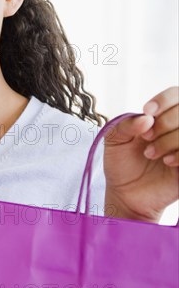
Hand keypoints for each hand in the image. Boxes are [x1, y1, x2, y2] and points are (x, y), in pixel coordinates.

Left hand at [103, 86, 178, 221]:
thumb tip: (147, 118)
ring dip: (170, 140)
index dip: (165, 100)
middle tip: (146, 137)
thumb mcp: (114, 140)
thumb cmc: (121, 163)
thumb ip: (126, 125)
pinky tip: (167, 162)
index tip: (148, 111)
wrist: (126, 193)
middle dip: (164, 122)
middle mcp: (177, 128)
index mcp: (160, 117)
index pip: (176, 94)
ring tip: (151, 154)